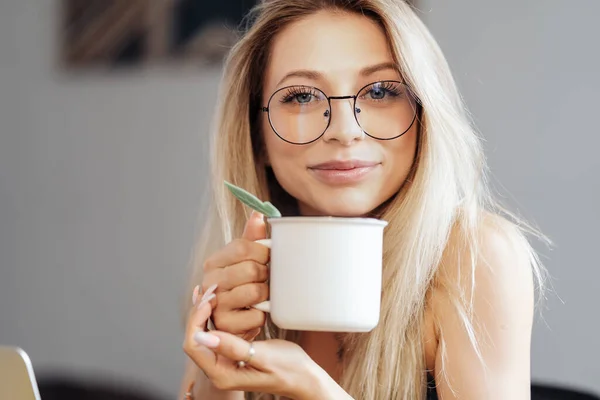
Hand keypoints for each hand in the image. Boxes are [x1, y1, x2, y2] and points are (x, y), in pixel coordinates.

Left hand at [184, 290, 323, 399]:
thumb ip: (234, 347)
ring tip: (211, 291)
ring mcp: (224, 362)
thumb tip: (204, 336)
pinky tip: (218, 302)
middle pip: (195, 338)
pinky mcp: (231, 354)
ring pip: (203, 334)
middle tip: (210, 290)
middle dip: (199, 312)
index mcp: (222, 375)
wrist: (303, 377)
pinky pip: (214, 334)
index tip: (210, 300)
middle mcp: (218, 371)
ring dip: (205, 313)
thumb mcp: (263, 356)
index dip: (197, 320)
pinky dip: (214, 317)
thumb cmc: (288, 369)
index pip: (194, 345)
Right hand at [201, 211, 269, 339]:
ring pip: (255, 292)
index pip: (243, 247)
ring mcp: (216, 305)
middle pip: (251, 269)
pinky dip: (263, 315)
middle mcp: (210, 282)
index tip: (268, 257)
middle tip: (265, 279)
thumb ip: (252, 238)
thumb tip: (258, 214)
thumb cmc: (243, 285)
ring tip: (262, 295)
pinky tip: (256, 312)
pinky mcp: (225, 325)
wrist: (235, 322)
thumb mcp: (245, 260)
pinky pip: (257, 315)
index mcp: (213, 262)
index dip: (263, 251)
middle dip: (265, 274)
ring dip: (266, 295)